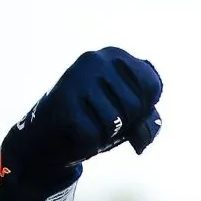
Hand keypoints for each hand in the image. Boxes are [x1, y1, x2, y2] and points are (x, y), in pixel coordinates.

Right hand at [2, 47, 162, 172]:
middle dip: (125, 126)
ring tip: (90, 126)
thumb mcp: (129, 115)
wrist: (47, 133)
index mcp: (115, 55)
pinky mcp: (62, 100)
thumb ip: (149, 120)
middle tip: (104, 123)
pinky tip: (76, 134)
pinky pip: (92, 134)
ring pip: (115, 122)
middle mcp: (95, 59)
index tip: (126, 111)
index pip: (152, 85)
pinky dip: (89, 145)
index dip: (146, 109)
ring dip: (106, 137)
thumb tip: (142, 138)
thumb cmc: (95, 118)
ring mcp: (76, 77)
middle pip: (136, 106)